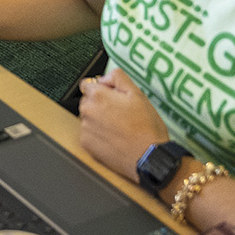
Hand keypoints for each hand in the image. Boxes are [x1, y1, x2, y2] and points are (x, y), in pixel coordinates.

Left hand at [77, 68, 171, 182]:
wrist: (149, 157)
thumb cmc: (146, 127)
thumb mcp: (138, 94)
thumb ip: (118, 78)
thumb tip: (104, 77)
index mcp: (98, 96)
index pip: (87, 84)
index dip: (102, 89)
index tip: (112, 96)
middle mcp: (87, 111)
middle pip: (87, 101)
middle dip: (100, 104)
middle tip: (120, 114)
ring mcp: (85, 129)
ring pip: (88, 118)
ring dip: (99, 120)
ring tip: (120, 128)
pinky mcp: (86, 144)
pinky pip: (89, 134)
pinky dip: (98, 135)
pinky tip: (115, 138)